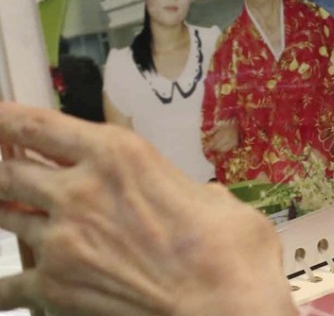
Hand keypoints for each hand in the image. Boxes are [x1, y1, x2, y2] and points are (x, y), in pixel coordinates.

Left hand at [0, 102, 294, 314]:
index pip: (38, 126)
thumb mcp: (211, 197)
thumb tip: (191, 202)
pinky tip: (7, 288)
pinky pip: (8, 285)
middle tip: (0, 162)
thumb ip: (185, 192)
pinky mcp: (54, 289)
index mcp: (118, 156)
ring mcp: (61, 241)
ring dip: (2, 213)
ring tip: (5, 211)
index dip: (4, 118)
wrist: (224, 305)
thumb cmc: (229, 250)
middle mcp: (79, 191)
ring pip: (2, 218)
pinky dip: (6, 286)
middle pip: (8, 169)